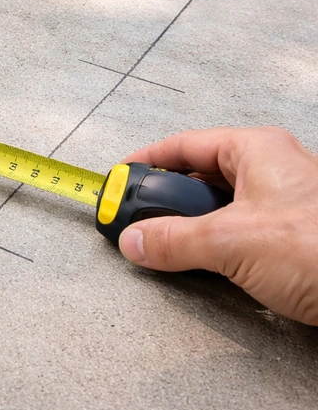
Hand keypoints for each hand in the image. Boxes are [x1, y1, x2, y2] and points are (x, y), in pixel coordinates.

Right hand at [118, 127, 317, 324]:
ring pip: (219, 208)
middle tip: (137, 220)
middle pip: (199, 176)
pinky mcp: (291, 240)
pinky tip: (204, 265)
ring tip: (168, 246)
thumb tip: (135, 241)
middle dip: (165, 200)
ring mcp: (283, 206)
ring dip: (190, 228)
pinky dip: (214, 247)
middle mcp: (271, 171)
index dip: (146, 162)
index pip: (185, 144)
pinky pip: (238, 234)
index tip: (118, 181)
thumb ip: (173, 240)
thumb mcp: (232, 242)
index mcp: (256, 150)